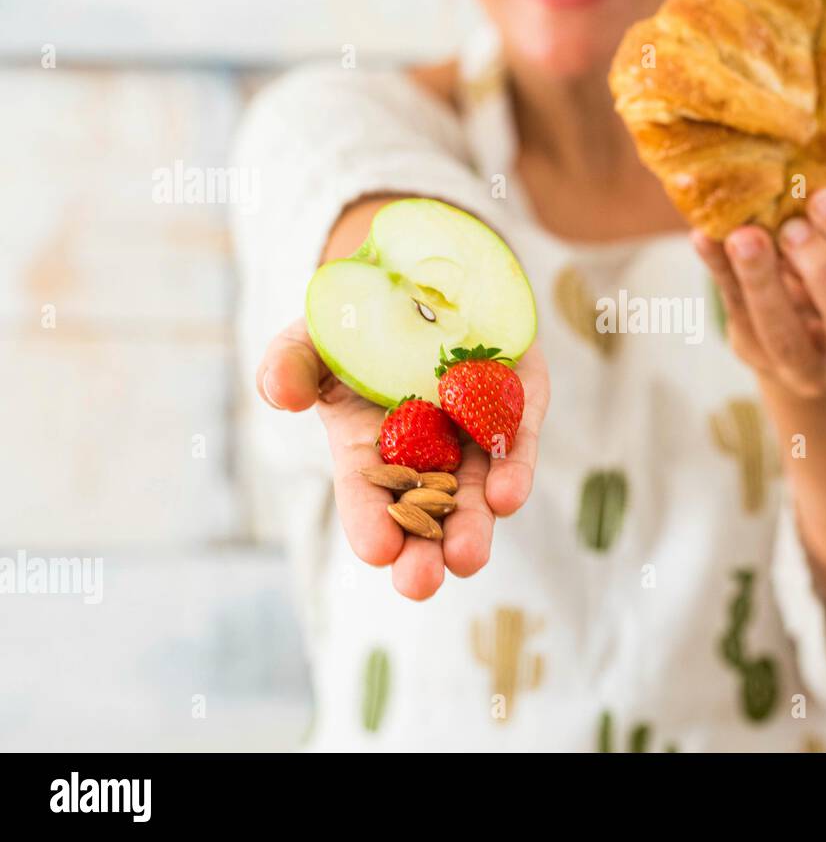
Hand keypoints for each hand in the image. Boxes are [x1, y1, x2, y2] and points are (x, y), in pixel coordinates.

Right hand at [256, 319, 549, 599]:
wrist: (428, 272)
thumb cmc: (361, 318)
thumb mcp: (315, 335)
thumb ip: (291, 363)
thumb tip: (279, 393)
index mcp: (372, 447)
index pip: (371, 496)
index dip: (371, 523)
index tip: (377, 551)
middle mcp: (429, 450)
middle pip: (429, 511)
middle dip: (426, 549)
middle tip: (421, 582)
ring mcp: (476, 428)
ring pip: (478, 488)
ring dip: (474, 523)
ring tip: (467, 558)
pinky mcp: (518, 399)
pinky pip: (516, 437)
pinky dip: (512, 466)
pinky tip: (507, 496)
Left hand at [693, 188, 825, 398]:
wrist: (808, 350)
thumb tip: (800, 178)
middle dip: (823, 271)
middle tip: (793, 226)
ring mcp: (806, 373)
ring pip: (785, 337)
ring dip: (762, 282)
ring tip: (743, 236)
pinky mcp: (757, 360)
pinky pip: (739, 318)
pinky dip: (721, 276)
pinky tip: (705, 239)